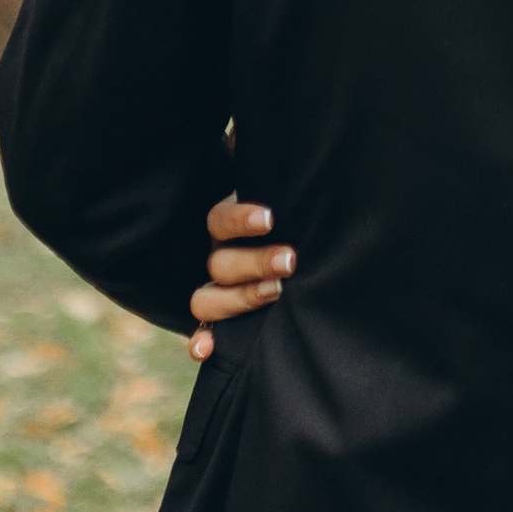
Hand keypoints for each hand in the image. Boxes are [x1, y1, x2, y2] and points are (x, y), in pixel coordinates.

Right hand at [187, 195, 292, 359]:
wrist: (301, 257)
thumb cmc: (297, 227)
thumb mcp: (291, 211)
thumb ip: (292, 199)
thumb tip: (311, 161)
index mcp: (228, 228)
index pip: (220, 219)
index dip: (240, 220)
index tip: (270, 219)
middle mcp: (219, 258)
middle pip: (220, 262)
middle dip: (255, 262)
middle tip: (290, 261)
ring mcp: (217, 290)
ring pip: (205, 297)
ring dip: (238, 298)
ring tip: (274, 293)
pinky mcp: (219, 320)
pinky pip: (202, 332)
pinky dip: (201, 341)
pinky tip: (206, 350)